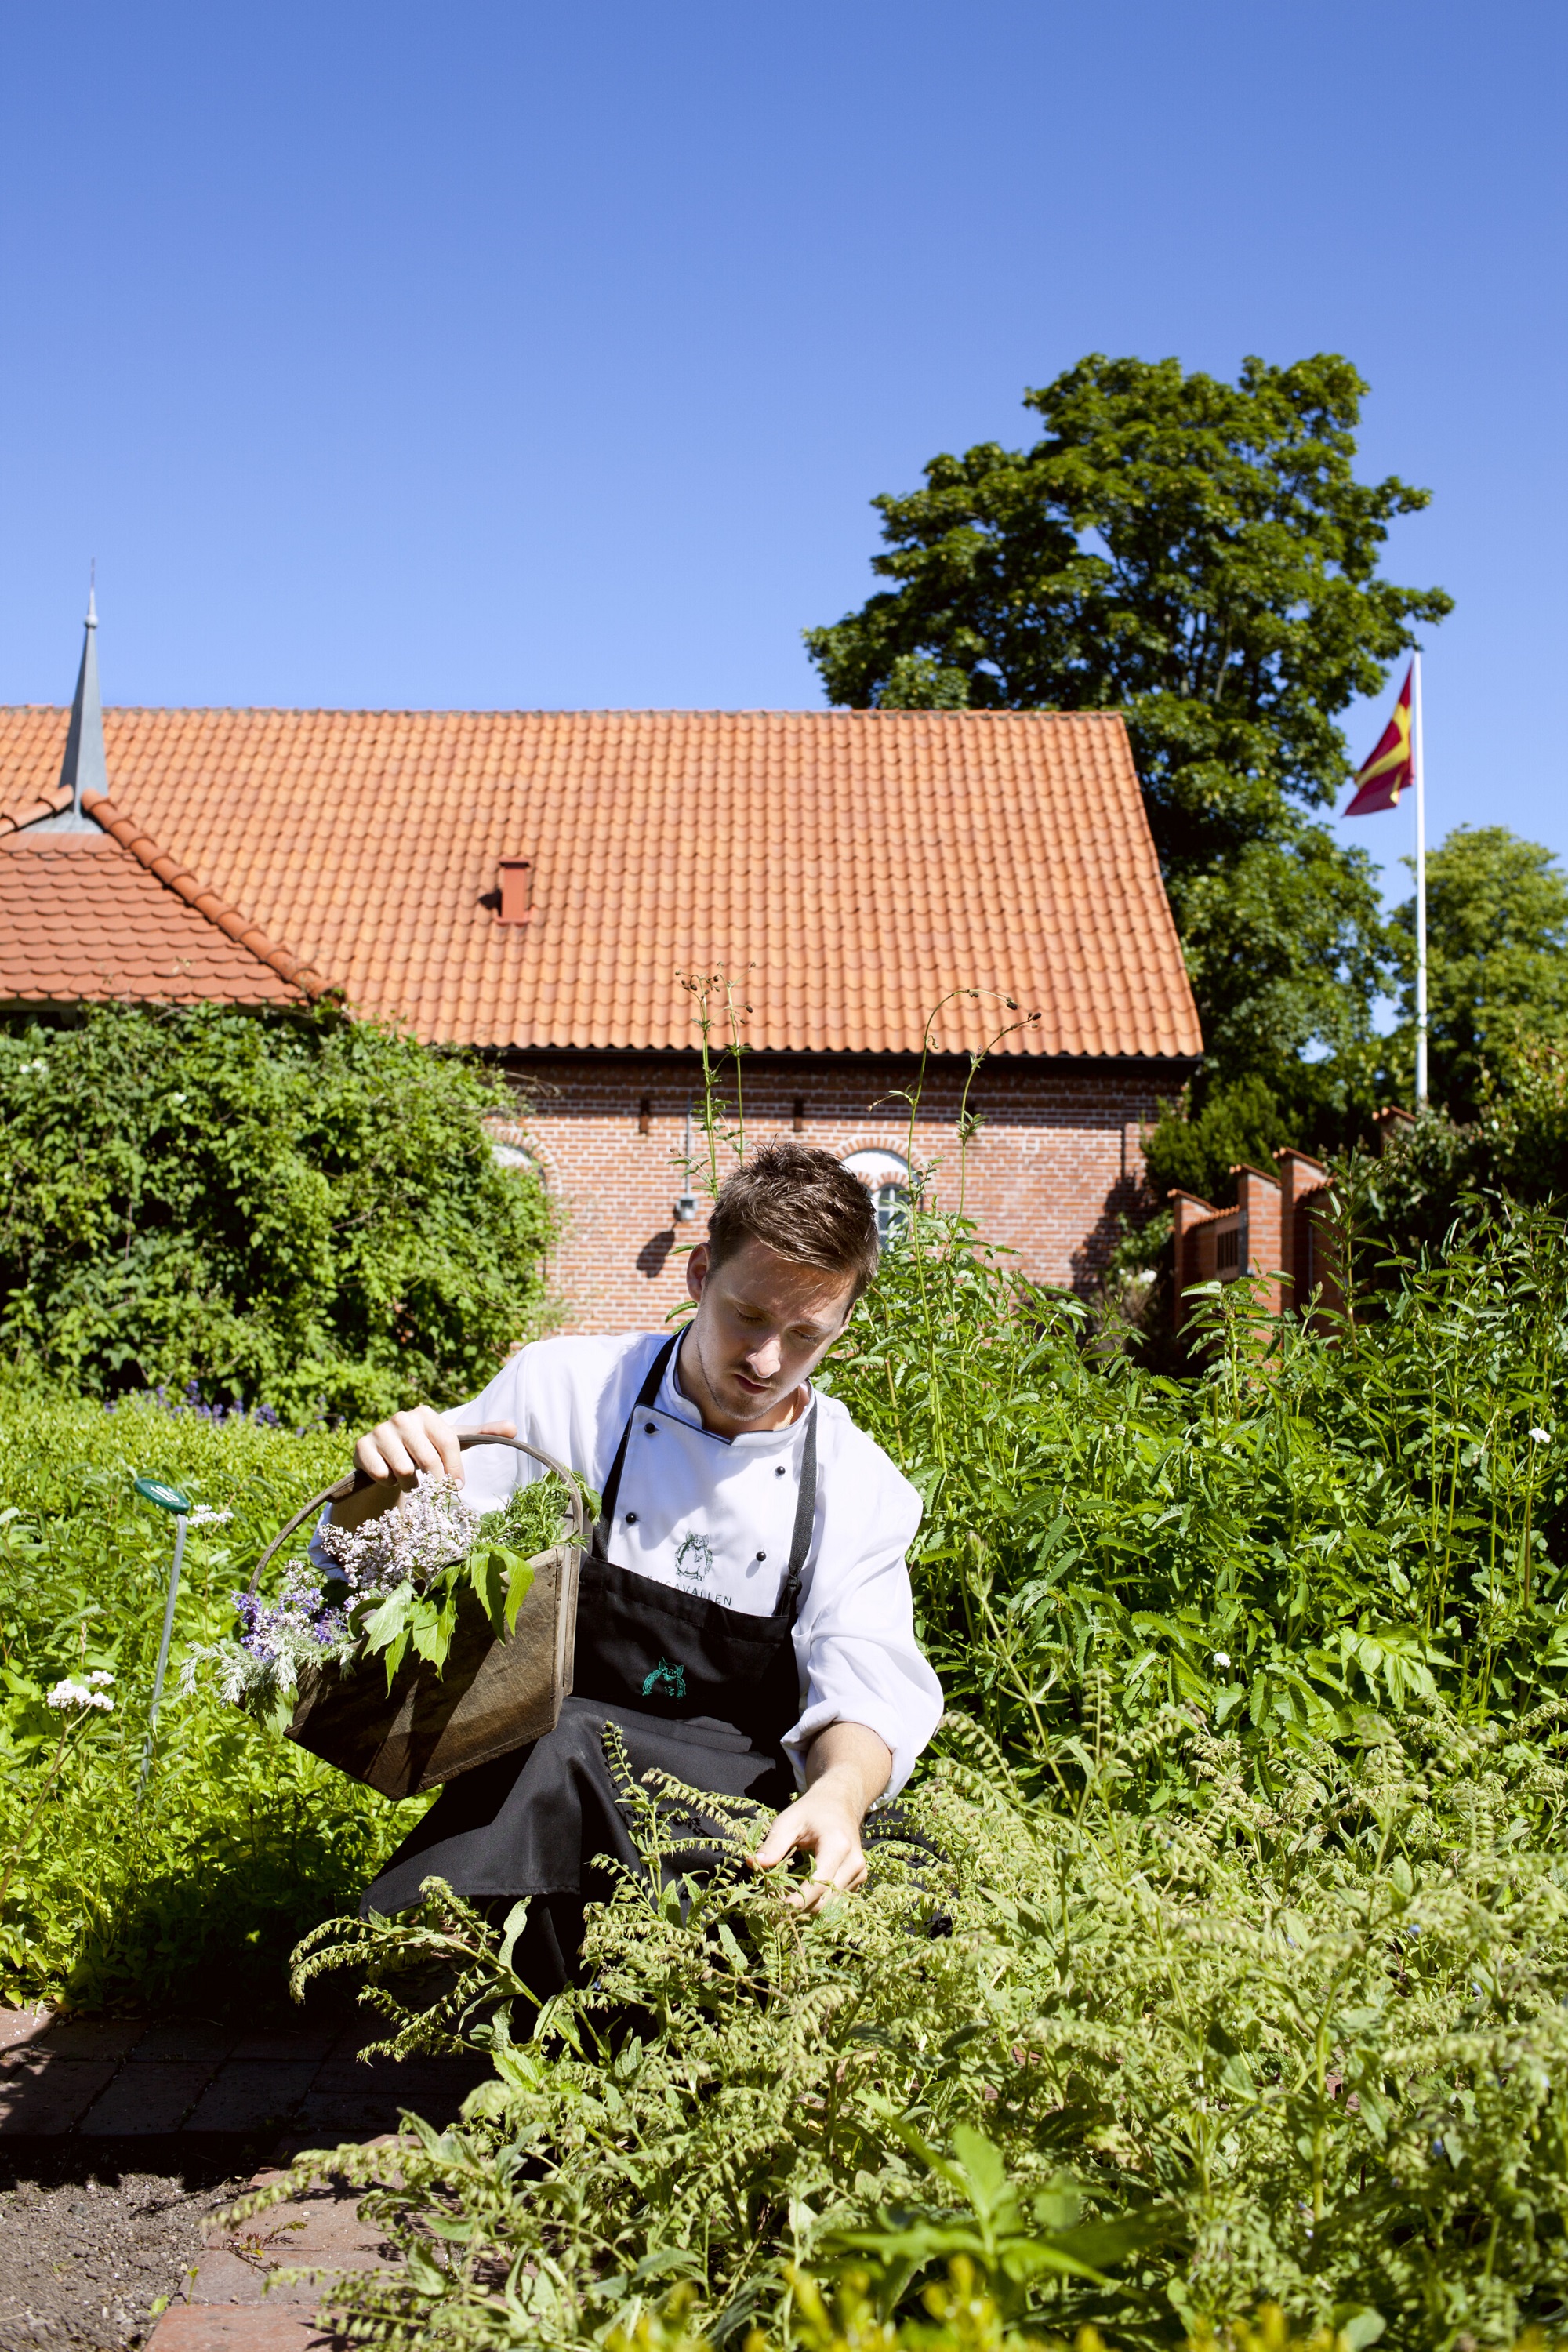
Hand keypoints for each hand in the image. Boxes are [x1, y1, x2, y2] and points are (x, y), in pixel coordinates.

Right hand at [331, 1408, 516, 1527]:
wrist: (385, 1458)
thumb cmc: (426, 1449)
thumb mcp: (454, 1441)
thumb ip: (483, 1433)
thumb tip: (514, 1428)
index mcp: (426, 1414)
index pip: (448, 1443)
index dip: (455, 1468)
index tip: (457, 1487)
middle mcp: (402, 1417)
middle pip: (428, 1459)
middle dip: (433, 1481)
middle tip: (431, 1487)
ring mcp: (380, 1430)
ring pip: (404, 1470)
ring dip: (410, 1485)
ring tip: (410, 1480)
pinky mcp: (362, 1446)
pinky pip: (382, 1475)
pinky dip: (388, 1483)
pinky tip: (389, 1476)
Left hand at [754, 1722, 891, 1915]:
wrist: (840, 1802)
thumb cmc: (812, 1810)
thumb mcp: (789, 1821)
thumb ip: (773, 1844)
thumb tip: (753, 1864)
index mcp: (837, 1845)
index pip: (818, 1884)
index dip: (797, 1901)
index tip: (775, 1909)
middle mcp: (854, 1862)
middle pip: (824, 1899)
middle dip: (798, 1907)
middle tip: (772, 1905)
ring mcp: (859, 1872)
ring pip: (830, 1903)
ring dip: (806, 1905)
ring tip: (783, 1896)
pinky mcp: (859, 1879)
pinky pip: (835, 1898)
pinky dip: (816, 1900)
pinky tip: (799, 1891)